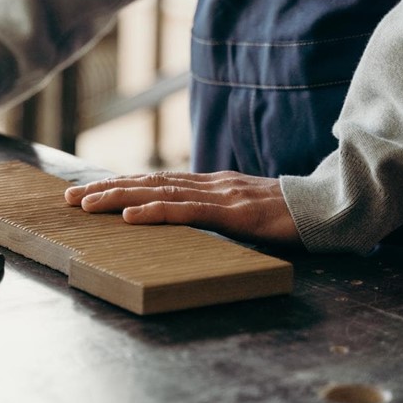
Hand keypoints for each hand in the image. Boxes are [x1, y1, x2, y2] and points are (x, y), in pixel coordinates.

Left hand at [64, 170, 300, 245]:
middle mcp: (210, 183)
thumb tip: (188, 221)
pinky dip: (155, 212)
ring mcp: (221, 195)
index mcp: (210, 184)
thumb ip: (217, 212)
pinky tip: (130, 217)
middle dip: (104, 189)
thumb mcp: (246, 212)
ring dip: (118, 198)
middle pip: (147, 182)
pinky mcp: (235, 212)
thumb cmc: (292, 214)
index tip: (86, 192)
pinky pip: (188, 211)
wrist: (335, 207)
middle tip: (68, 199)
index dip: (119, 185)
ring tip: (86, 205)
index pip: (155, 181)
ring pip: (158, 193)